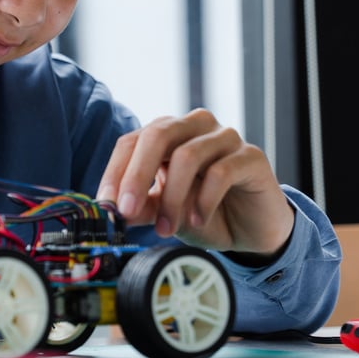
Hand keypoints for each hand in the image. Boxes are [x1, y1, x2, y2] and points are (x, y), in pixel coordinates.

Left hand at [96, 108, 293, 257]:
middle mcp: (194, 127)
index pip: (131, 141)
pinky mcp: (251, 156)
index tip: (106, 204)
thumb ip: (140, 207)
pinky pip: (221, 172)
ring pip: (188, 156)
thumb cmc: (206, 213)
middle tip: (126, 211)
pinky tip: (198, 220)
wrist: (252, 230)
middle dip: (136, 175)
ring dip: (171, 198)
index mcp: (167, 134)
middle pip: (157, 135)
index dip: (115, 171)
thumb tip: (110, 210)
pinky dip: (203, 200)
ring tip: (166, 228)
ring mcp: (224, 137)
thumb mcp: (164, 213)